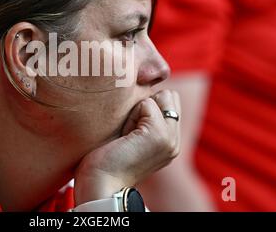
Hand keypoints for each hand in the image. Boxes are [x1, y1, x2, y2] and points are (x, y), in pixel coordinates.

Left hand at [74, 90, 180, 205]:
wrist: (100, 184)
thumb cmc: (106, 159)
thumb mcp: (131, 135)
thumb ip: (143, 118)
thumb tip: (144, 92)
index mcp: (171, 141)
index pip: (170, 101)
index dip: (147, 106)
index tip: (130, 131)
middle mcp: (175, 140)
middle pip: (168, 95)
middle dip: (146, 104)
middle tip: (128, 130)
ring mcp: (170, 138)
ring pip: (159, 97)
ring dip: (138, 110)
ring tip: (126, 134)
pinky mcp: (159, 134)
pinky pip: (147, 104)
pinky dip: (131, 115)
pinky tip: (124, 136)